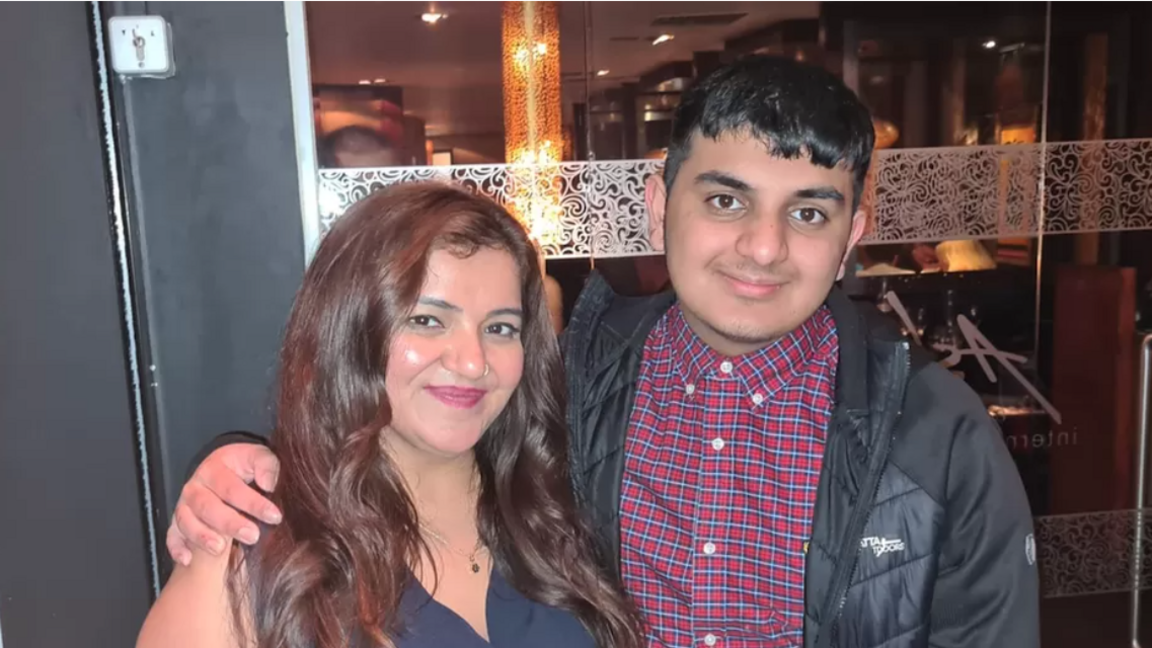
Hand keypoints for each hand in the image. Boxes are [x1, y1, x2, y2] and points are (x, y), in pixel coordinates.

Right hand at [167, 443, 281, 566]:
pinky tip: (187, 559)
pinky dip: (177, 548)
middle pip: (207, 506)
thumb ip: (267, 466)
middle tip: (252, 535)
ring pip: (187, 522)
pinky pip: (172, 536)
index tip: (274, 515)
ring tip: (220, 548)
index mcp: (213, 469)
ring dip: (203, 536)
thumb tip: (269, 483)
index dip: (253, 503)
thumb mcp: (258, 457)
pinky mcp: (178, 522)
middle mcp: (195, 487)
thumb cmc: (243, 465)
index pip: (232, 488)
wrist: (224, 467)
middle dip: (230, 523)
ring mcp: (184, 506)